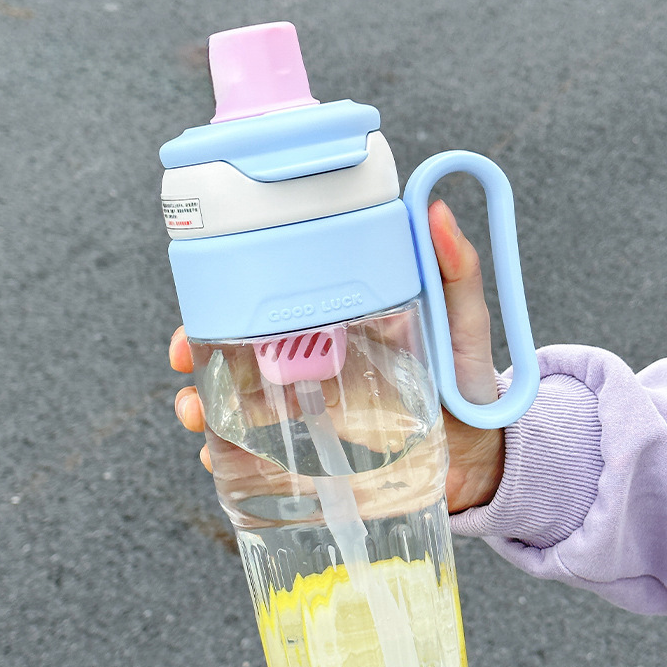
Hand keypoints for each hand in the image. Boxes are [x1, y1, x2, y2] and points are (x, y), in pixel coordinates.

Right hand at [169, 200, 503, 511]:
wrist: (483, 459)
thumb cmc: (471, 388)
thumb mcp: (463, 325)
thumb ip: (455, 274)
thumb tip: (436, 208)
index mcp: (340, 326)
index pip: (271, 307)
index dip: (224, 307)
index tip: (195, 316)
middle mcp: (318, 363)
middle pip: (239, 352)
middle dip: (198, 356)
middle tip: (182, 367)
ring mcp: (315, 408)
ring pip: (240, 401)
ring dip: (205, 406)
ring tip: (195, 416)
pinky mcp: (319, 452)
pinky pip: (262, 451)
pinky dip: (232, 454)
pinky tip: (217, 458)